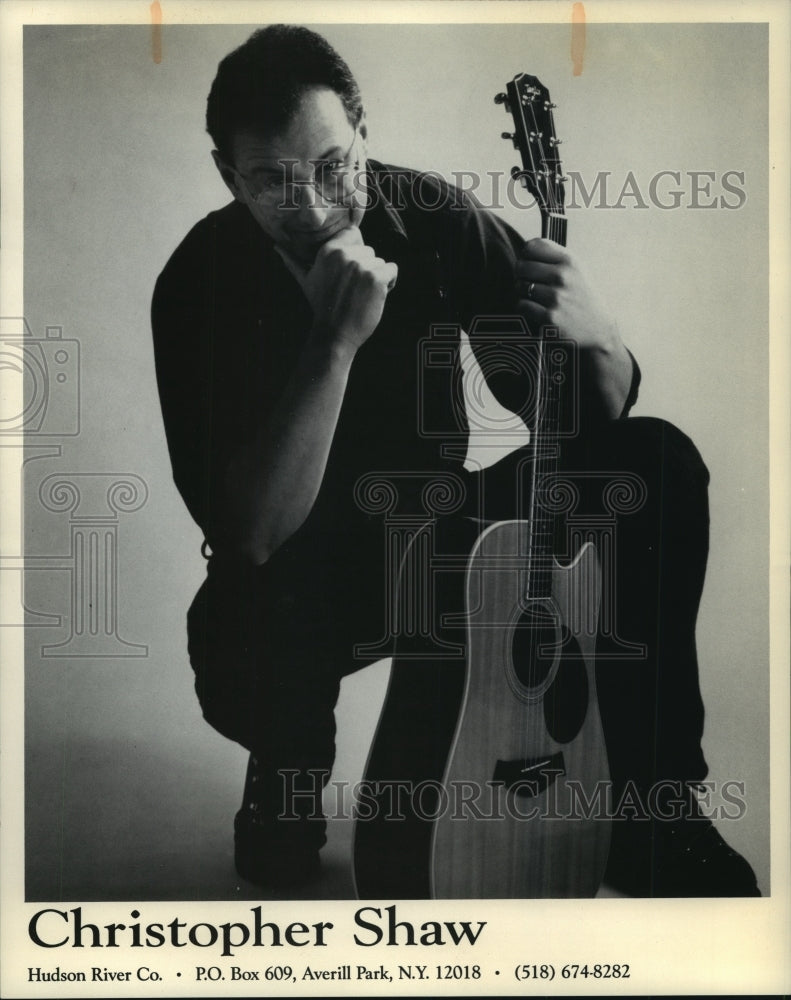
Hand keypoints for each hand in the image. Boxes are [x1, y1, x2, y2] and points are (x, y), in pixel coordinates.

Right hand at [276, 227, 397, 354]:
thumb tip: (276, 248)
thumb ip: (293, 262)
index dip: (355, 252)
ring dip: (377, 278)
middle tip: (353, 289)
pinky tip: (374, 297)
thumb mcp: (306, 281)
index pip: (354, 234)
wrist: (335, 334)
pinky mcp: (376, 278)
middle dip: (365, 268)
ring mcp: (361, 266)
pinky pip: (392, 270)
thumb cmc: (322, 307)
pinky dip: (389, 284)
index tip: (349, 272)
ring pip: (380, 262)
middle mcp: (345, 254)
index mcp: (329, 251)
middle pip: (368, 251)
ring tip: (361, 295)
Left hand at [515, 238, 619, 353]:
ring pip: (520, 286)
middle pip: (522, 266)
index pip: (532, 247)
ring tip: (534, 296)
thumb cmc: (581, 297)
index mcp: (569, 261)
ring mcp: (556, 297)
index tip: (529, 263)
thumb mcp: (576, 269)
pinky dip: (525, 307)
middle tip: (528, 282)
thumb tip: (525, 249)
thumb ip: (554, 257)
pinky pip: (522, 305)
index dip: (525, 255)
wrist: (597, 327)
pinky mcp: (550, 317)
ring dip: (522, 292)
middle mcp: (562, 276)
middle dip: (520, 275)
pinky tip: (535, 308)